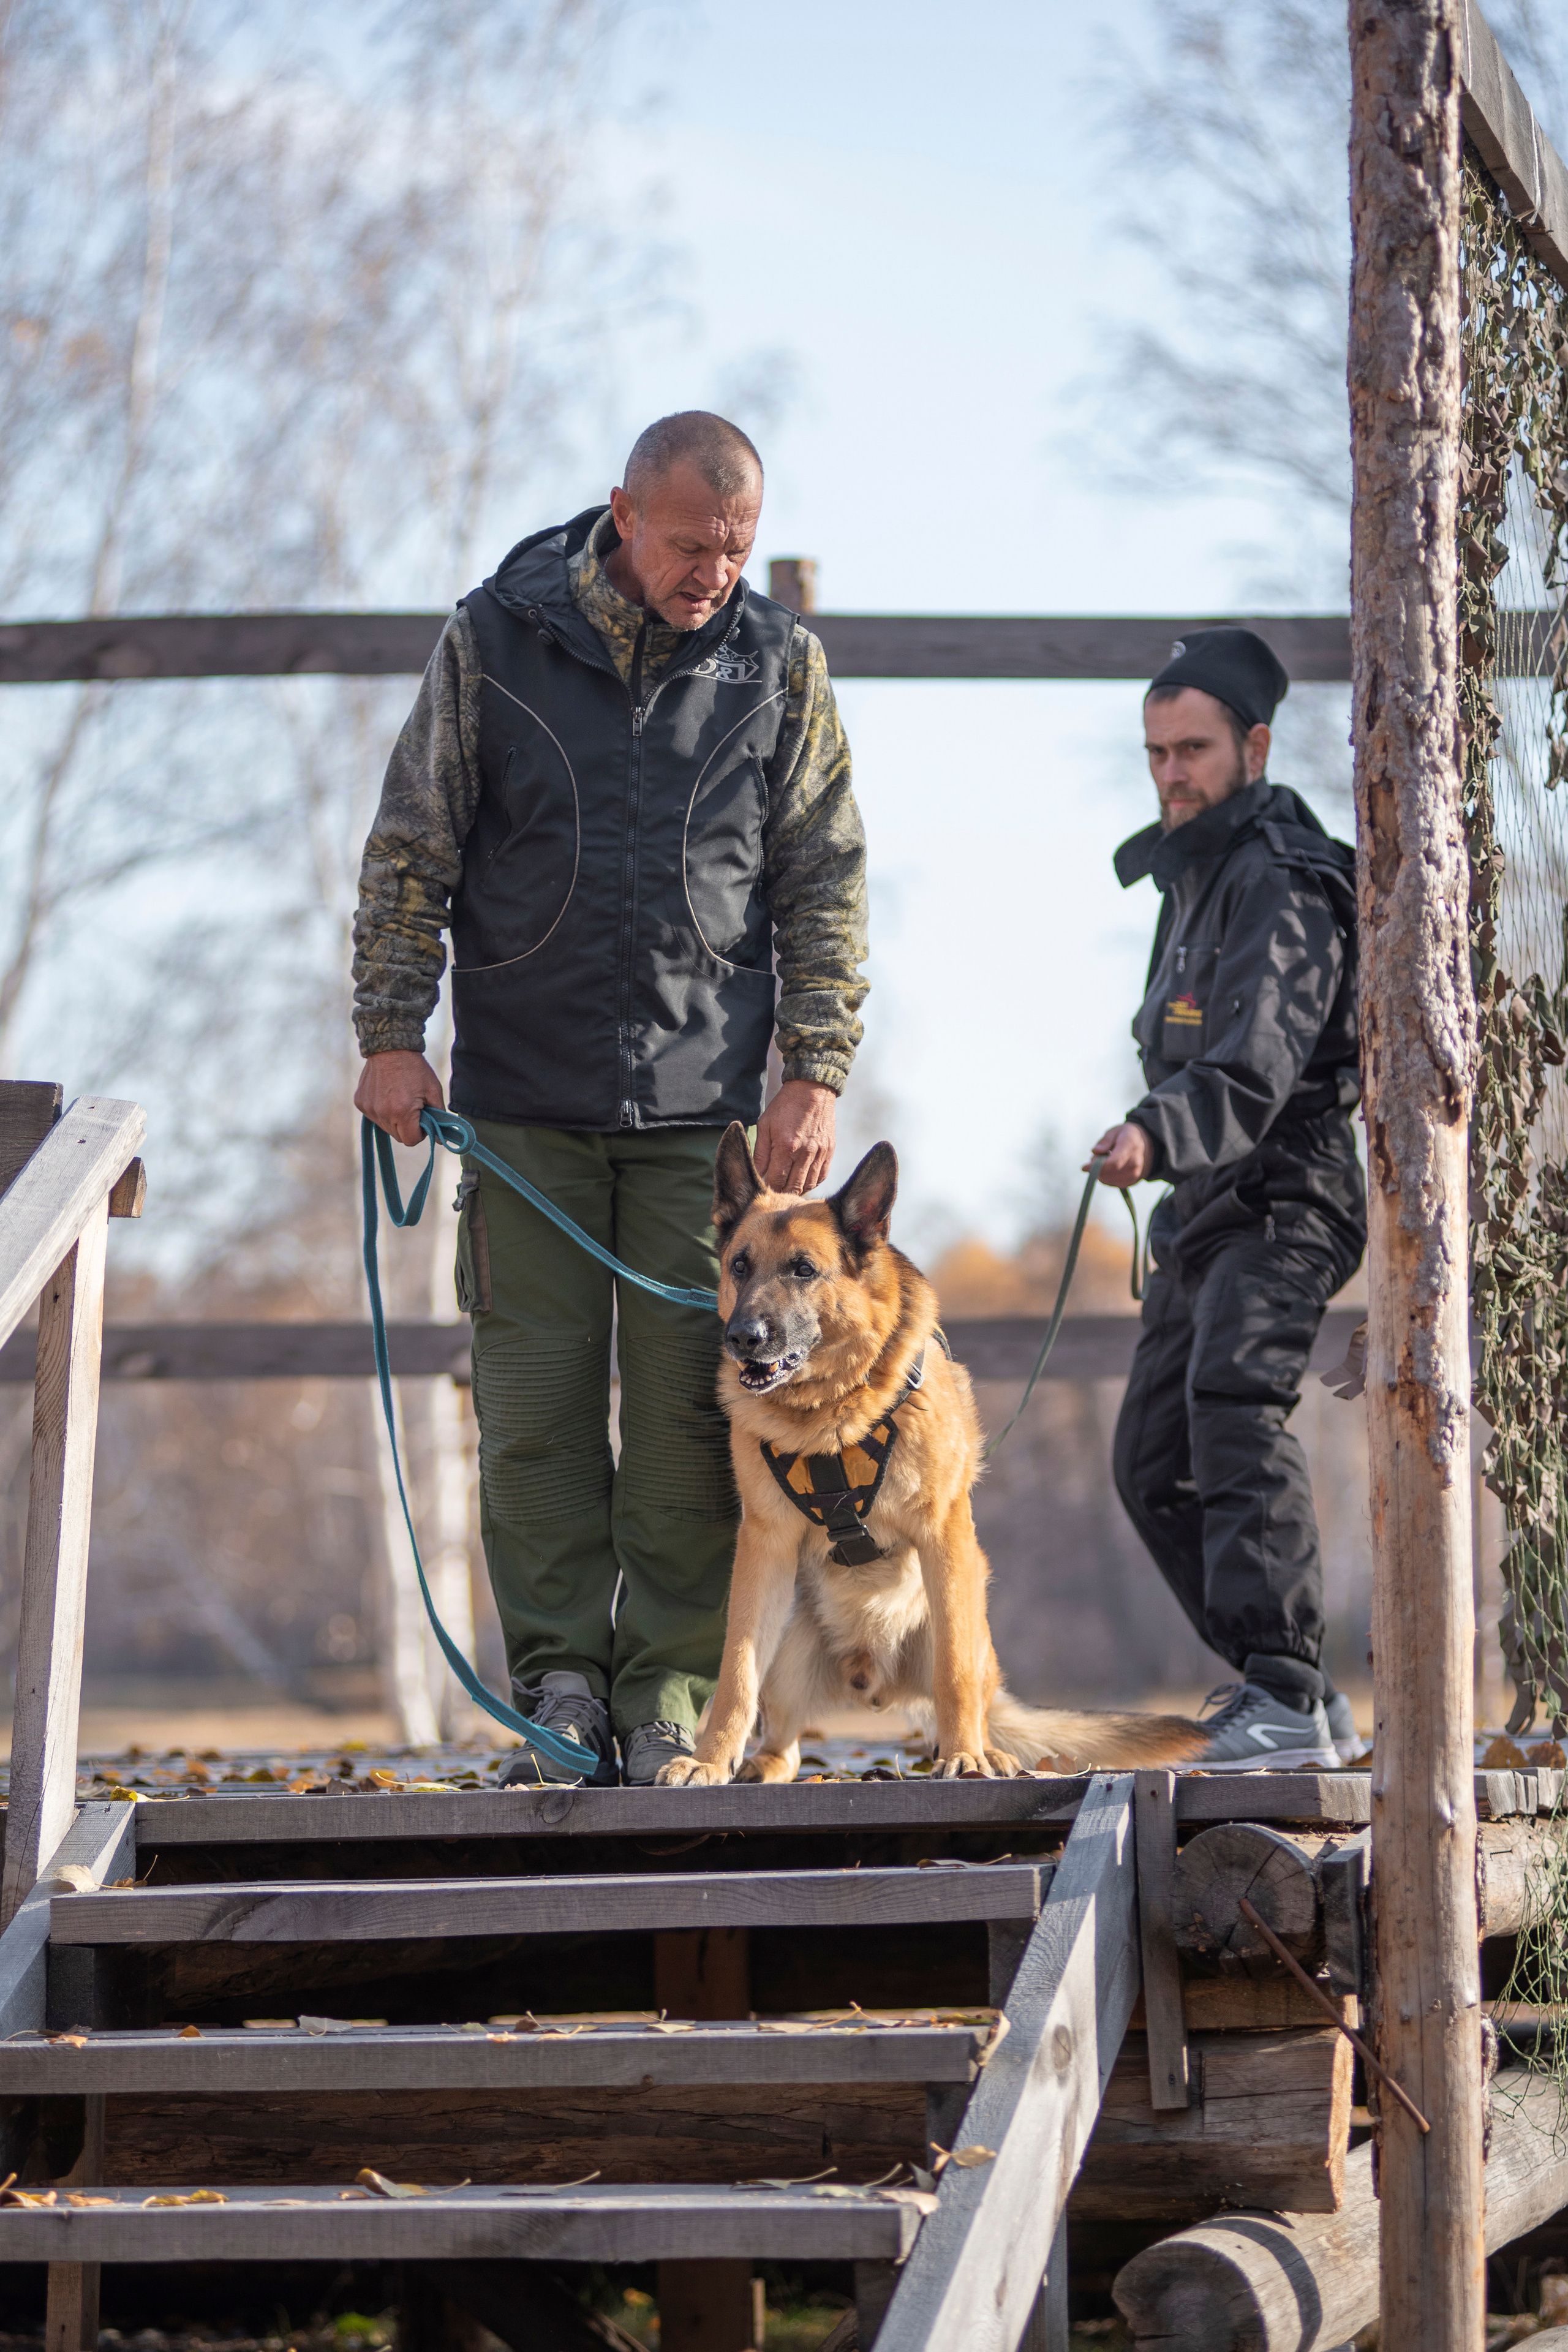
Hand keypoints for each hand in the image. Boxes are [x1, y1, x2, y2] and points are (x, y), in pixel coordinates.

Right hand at [355, 1049, 445, 1147]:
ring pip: (385, 1127)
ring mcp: (369, 1108)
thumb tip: (440, 1139)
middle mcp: (382, 1113)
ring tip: (399, 1099)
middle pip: (398, 1136)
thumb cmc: (415, 1068)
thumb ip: (438, 1116)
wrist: (390, 1047)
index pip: (411, 1141)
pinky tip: (387, 1094)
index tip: (422, 1119)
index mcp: (402, 1112)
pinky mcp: (360, 1102)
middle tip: (413, 1108)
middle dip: (407, 1127)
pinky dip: (382, 1110)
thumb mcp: (434, 1090)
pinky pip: (374, 1116)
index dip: (419, 1133)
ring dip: (394, 1119)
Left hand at [754, 1079, 835, 1193]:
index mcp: (786, 1146)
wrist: (812, 1090)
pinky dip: (811, 1182)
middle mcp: (805, 1153)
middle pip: (793, 1187)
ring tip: (787, 1189)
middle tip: (774, 1194)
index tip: (763, 1189)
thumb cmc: (785, 1106)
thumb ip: (760, 1153)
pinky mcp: (830, 1151)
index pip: (776, 1181)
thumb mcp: (765, 1125)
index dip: (768, 1188)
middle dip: (782, 1193)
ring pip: (809, 1184)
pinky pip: (821, 1176)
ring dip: (797, 1190)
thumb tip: (757, 1174)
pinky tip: (803, 1180)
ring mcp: (820, 1153)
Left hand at [1086, 1122, 1152, 1187]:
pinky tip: (1108, 1168)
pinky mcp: (1132, 1181)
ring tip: (1103, 1161)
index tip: (1084, 1167)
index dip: (1096, 1167)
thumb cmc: (1127, 1136)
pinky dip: (1106, 1177)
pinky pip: (1113, 1184)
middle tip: (1095, 1158)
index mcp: (1130, 1146)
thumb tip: (1095, 1151)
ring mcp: (1135, 1174)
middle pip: (1109, 1173)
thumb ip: (1105, 1141)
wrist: (1149, 1146)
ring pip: (1109, 1180)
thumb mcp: (1115, 1131)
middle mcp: (1135, 1163)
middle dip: (1096, 1168)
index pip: (1113, 1163)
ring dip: (1100, 1173)